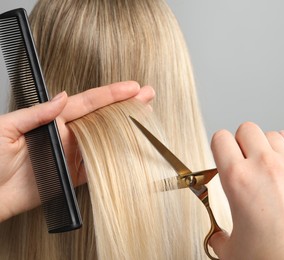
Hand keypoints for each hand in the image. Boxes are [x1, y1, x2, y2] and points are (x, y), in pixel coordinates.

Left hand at [0, 81, 153, 222]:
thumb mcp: (6, 128)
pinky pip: (97, 167)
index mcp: (52, 121)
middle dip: (126, 107)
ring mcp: (71, 156)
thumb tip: (62, 97)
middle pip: (103, 119)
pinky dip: (115, 160)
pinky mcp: (71, 177)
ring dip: (126, 131)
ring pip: (105, 141)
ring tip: (145, 120)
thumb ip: (36, 113)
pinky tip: (130, 150)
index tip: (131, 88)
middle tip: (148, 98)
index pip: (87, 103)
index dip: (111, 94)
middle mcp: (65, 137)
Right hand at [209, 122, 283, 259]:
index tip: (221, 156)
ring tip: (265, 166)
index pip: (221, 138)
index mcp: (239, 180)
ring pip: (272, 134)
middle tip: (242, 160)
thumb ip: (220, 237)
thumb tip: (219, 237)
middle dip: (241, 142)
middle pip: (247, 129)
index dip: (218, 147)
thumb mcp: (232, 250)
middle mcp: (266, 167)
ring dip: (264, 146)